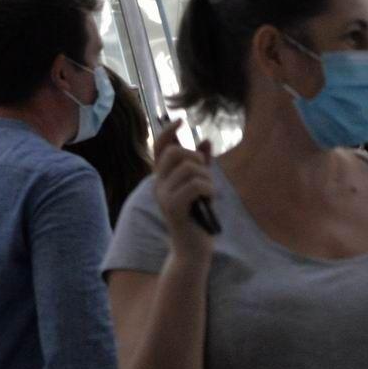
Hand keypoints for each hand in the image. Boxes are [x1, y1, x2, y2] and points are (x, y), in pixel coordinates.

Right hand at [149, 117, 215, 261]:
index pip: (159, 147)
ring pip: (190, 168)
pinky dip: (208, 188)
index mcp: (162, 177)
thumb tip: (206, 140)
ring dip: (207, 178)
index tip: (181, 120)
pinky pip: (195, 185)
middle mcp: (158, 184)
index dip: (168, 131)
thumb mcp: (200, 186)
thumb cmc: (197, 216)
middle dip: (197, 159)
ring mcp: (163, 196)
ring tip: (209, 192)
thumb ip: (202, 164)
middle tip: (205, 176)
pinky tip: (210, 199)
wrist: (193, 248)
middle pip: (176, 153)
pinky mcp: (173, 208)